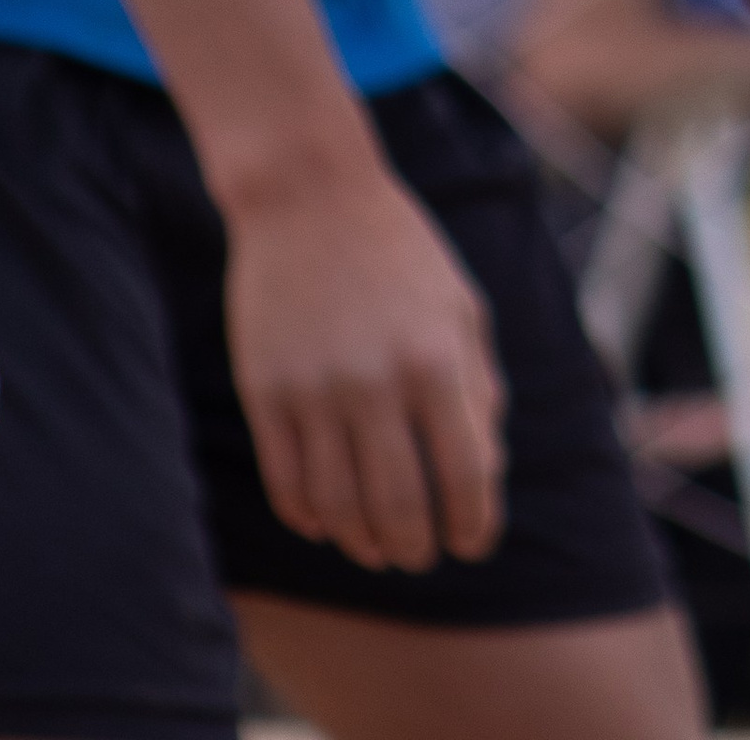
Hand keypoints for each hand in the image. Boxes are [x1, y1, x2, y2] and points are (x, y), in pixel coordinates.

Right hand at [224, 161, 503, 573]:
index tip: (472, 544)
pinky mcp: (265, 392)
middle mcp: (376, 381)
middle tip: (420, 557)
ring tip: (376, 548)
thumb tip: (484, 473)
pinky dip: (309, 519)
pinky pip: (286, 484)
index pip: (466, 476)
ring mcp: (314, 389)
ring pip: (338, 509)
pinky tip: (327, 523)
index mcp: (436, 357)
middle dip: (416, 549)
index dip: (474, 525)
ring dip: (362, 544)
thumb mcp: (459, 305)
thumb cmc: (398, 250)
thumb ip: (478, 387)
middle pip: (399, 509)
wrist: (308, 193)